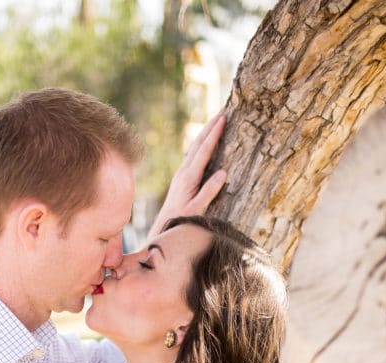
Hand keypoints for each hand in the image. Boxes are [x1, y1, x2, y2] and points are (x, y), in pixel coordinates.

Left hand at [148, 112, 227, 238]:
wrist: (162, 228)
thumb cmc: (181, 221)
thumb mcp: (196, 209)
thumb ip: (209, 191)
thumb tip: (223, 172)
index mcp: (189, 177)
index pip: (204, 150)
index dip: (214, 133)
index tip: (224, 118)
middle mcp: (184, 172)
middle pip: (198, 144)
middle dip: (210, 126)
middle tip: (223, 111)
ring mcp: (181, 174)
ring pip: (195, 148)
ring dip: (206, 133)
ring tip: (216, 122)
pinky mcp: (181, 179)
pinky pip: (193, 156)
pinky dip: (201, 145)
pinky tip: (205, 143)